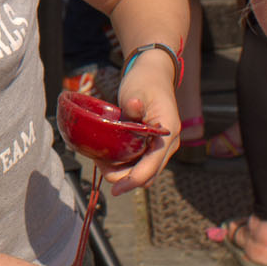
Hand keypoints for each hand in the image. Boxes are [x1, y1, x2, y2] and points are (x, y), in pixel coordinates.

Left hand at [100, 54, 179, 195]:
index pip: (152, 166)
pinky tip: (108, 156)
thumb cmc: (145, 82)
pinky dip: (124, 165)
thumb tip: (132, 106)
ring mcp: (161, 147)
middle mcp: (167, 144)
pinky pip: (140, 163)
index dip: (133, 180)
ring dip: (122, 172)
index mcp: (167, 132)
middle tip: (99, 164)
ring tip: (101, 160)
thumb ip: (133, 104)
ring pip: (143, 172)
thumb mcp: (137, 90)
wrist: (153, 76)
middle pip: (146, 175)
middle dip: (123, 177)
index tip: (116, 189)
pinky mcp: (152, 146)